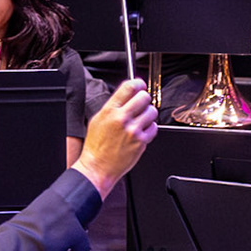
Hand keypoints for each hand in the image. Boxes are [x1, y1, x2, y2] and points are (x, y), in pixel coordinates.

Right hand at [74, 79, 156, 196]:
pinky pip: (154, 127)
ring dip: (148, 114)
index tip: (140, 84)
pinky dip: (150, 128)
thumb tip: (127, 93)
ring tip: (141, 120)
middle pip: (144, 97)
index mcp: (109, 111)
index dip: (138, 83)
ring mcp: (133, 130)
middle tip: (141, 104)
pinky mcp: (141, 142)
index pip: (129, 87)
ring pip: (152, 111)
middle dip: (144, 99)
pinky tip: (141, 132)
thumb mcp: (98, 120)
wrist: (97, 167)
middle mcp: (122, 119)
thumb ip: (113, 105)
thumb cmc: (96, 146)